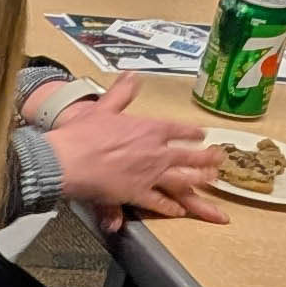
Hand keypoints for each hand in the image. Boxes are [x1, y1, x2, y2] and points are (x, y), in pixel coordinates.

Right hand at [45, 76, 232, 224]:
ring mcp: (149, 175)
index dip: (193, 133)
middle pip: (190, 156)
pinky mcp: (137, 194)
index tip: (202, 135)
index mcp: (149, 129)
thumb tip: (132, 76)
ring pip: (183, 180)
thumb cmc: (82, 134)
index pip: (179, 130)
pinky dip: (170, 208)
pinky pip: (159, 203)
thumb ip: (121, 93)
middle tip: (219, 159)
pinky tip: (178, 210)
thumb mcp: (103, 107)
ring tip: (211, 182)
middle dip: (207, 158)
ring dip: (199, 181)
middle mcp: (156, 152)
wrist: (66, 160)